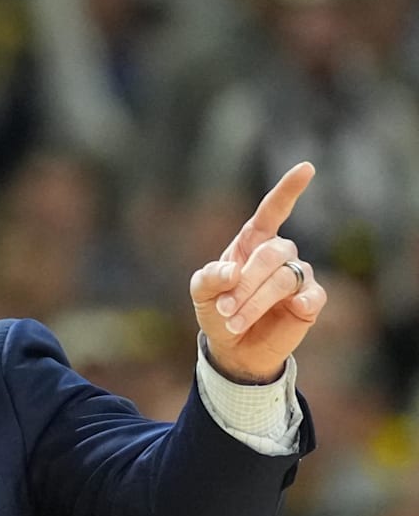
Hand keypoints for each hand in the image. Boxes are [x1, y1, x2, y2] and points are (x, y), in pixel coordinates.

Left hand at [189, 162, 327, 383]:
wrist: (233, 347)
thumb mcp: (202, 293)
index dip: (288, 190)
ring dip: (256, 301)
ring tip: (233, 320)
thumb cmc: (217, 311)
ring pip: (285, 278)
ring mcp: (297, 276)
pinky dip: (302, 302)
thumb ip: (209, 277)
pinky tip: (294, 310)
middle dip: (245, 283)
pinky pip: (312, 295)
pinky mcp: (310, 302)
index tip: (307, 168)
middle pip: (271, 254)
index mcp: (252, 243)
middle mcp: (278, 254)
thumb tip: (232, 272)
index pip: (273, 210)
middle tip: (224, 309)